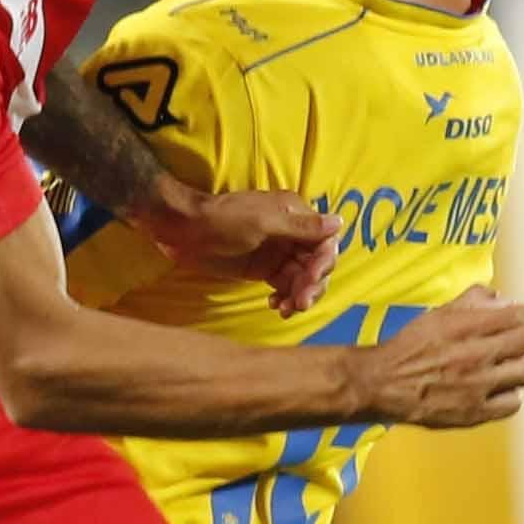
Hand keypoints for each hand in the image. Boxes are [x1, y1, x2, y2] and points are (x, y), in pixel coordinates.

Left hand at [143, 183, 336, 312]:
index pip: (325, 242)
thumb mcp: (263, 221)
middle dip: (312, 284)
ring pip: (302, 278)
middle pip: (317, 263)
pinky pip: (285, 286)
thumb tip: (339, 221)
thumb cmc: (223, 219)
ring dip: (300, 295)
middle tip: (300, 302)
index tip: (312, 278)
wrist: (184, 230)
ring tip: (285, 309)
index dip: (324, 262)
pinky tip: (275, 306)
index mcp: (296, 214)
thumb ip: (300, 226)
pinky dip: (285, 298)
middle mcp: (291, 233)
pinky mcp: (264, 269)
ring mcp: (278, 253)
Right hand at [343, 293, 523, 429]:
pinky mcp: (476, 412)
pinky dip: (508, 396)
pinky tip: (491, 391)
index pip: (519, 315)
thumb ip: (473, 303)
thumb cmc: (412, 346)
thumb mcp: (439, 315)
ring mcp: (479, 385)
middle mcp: (477, 354)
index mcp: (467, 327)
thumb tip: (505, 299)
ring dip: (521, 368)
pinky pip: (512, 403)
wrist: (383, 384)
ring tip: (499, 368)